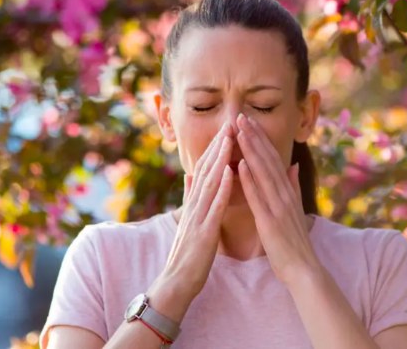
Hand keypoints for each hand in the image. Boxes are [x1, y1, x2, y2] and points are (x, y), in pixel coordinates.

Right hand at [157, 122, 234, 302]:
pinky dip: (222, 187)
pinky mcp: (204, 231)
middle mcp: (194, 205)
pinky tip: (230, 171)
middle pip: (206, 170)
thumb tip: (190, 175)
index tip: (226, 128)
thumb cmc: (188, 254)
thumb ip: (191, 197)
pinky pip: (214, 206)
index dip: (215, 148)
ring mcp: (198, 217)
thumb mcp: (189, 220)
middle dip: (218, 145)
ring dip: (220, 158)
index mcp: (194, 203)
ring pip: (209, 182)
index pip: (205, 169)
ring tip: (230, 137)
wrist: (176, 283)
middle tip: (229, 122)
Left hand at [235, 113, 321, 285]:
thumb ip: (293, 185)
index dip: (260, 138)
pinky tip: (240, 164)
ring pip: (262, 172)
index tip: (248, 121)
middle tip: (240, 116)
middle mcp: (284, 194)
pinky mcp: (270, 220)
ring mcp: (278, 206)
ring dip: (250, 150)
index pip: (272, 159)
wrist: (303, 269)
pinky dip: (249, 179)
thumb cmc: (294, 241)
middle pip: (267, 159)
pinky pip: (258, 196)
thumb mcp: (294, 208)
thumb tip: (292, 165)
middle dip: (253, 136)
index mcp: (287, 191)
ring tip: (239, 130)